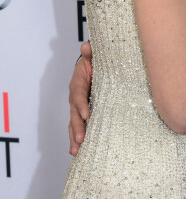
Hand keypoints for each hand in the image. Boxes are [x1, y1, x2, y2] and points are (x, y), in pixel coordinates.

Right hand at [68, 41, 92, 155]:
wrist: (97, 64)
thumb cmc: (98, 60)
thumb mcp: (96, 54)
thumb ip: (91, 51)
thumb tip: (86, 46)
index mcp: (78, 81)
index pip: (78, 94)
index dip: (81, 104)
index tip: (86, 115)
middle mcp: (75, 95)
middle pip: (74, 113)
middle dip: (77, 127)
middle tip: (81, 139)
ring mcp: (78, 106)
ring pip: (74, 123)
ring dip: (74, 137)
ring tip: (76, 151)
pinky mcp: (82, 113)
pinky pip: (78, 126)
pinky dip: (76, 138)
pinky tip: (77, 152)